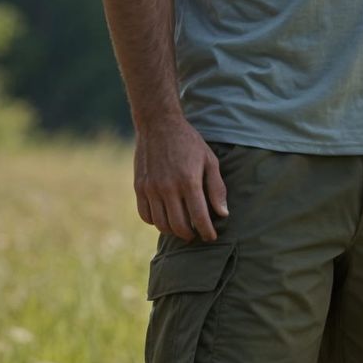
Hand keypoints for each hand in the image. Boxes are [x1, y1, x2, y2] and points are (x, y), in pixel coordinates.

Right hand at [133, 118, 227, 240]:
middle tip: (196, 234)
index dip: (207, 231)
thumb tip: (223, 213)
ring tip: (182, 228)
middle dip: (190, 235)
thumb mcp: (210, 160)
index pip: (199, 217)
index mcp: (189, 181)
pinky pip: (145, 215)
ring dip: (173, 231)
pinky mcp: (139, 187)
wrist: (159, 125)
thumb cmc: (189, 143)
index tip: (211, 237)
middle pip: (179, 225)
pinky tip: (165, 218)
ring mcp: (151, 188)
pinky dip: (156, 222)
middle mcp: (168, 188)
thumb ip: (216, 188)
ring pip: (161, 224)